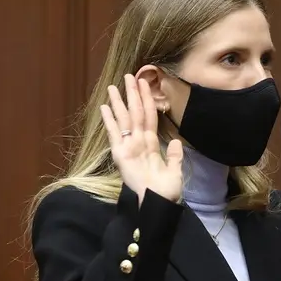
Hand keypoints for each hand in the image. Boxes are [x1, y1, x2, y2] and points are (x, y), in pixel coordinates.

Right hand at [101, 74, 182, 204]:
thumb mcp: (175, 172)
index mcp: (152, 144)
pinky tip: (104, 108)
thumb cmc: (166, 192)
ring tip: (112, 87)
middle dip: (133, 94)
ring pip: (124, 119)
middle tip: (129, 76)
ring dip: (119, 103)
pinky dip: (109, 121)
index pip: (149, 117)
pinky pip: (115, 134)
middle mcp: (139, 142)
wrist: (157, 203)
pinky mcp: (120, 154)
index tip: (146, 83)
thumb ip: (175, 156)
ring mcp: (129, 147)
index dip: (148, 100)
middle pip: (136, 113)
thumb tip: (175, 142)